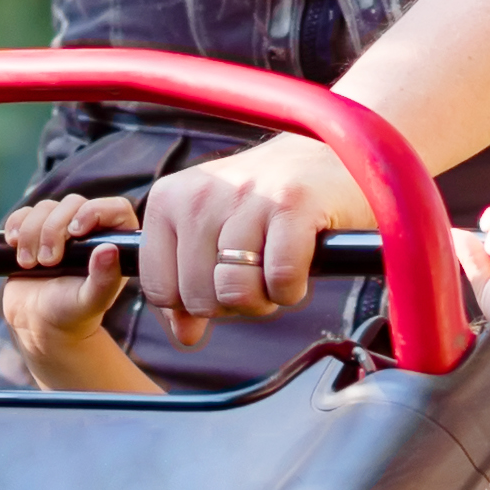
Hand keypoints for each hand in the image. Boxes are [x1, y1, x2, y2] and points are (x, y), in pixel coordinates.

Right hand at [0, 191, 142, 378]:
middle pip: (73, 203)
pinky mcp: (34, 230)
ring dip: (32, 233)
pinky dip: (16, 225)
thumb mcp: (90, 301)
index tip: (76, 231)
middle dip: (54, 229)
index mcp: (114, 243)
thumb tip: (109, 250)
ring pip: (45, 207)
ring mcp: (60, 228)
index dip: (94, 210)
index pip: (114, 208)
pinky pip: (24, 213)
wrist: (38, 323)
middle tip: (48, 262)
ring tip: (30, 264)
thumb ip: (104, 280)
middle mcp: (89, 230)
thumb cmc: (71, 314)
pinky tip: (14, 245)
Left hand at [136, 132, 373, 339]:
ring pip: (235, 292)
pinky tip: (301, 266)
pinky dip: (293, 289)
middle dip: (233, 304)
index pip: (160, 289)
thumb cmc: (267, 203)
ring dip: (265, 298)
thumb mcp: (213, 237)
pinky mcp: (293, 204)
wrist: (330, 153)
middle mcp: (200, 194)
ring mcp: (246, 196)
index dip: (195, 304)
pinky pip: (280, 279)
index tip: (222, 280)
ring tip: (277, 270)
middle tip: (258, 274)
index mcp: (168, 199)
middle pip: (198, 298)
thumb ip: (188, 287)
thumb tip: (184, 336)